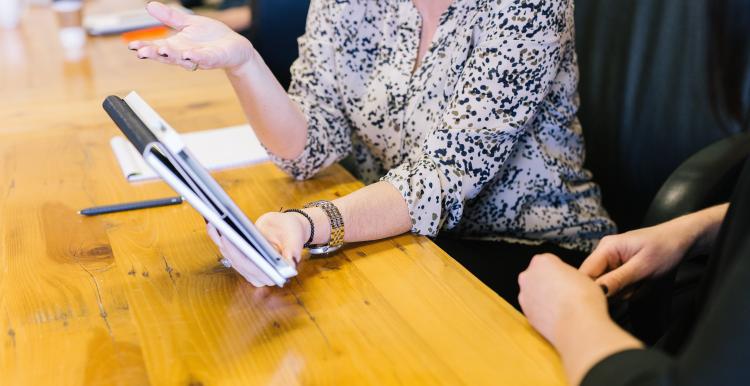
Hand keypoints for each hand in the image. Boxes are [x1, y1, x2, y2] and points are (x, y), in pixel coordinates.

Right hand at [128, 2, 254, 72]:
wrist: (234, 47)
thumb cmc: (211, 37)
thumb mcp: (188, 23)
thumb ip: (170, 17)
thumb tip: (149, 5)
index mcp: (177, 46)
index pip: (158, 47)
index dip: (145, 47)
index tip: (132, 46)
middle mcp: (186, 54)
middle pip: (167, 56)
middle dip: (155, 54)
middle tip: (142, 52)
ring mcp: (200, 58)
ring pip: (184, 59)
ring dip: (173, 56)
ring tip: (162, 51)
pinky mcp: (215, 58)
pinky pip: (205, 59)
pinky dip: (197, 57)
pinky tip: (190, 55)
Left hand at [206, 211, 308, 286]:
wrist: (286, 228)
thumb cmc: (292, 234)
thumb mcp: (295, 241)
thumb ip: (293, 253)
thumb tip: (291, 265)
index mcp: (271, 275)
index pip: (250, 267)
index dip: (237, 253)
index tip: (228, 238)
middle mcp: (256, 274)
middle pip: (235, 260)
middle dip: (225, 243)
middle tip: (218, 226)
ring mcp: (246, 266)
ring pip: (227, 254)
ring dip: (218, 238)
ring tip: (213, 222)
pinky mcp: (239, 257)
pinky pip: (225, 247)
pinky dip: (218, 236)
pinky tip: (213, 223)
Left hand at [518, 254, 608, 345]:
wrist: (578, 325)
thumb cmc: (583, 300)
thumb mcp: (583, 276)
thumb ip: (568, 274)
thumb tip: (569, 280)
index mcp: (543, 261)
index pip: (549, 262)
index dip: (560, 271)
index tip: (567, 278)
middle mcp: (528, 276)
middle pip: (538, 276)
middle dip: (548, 283)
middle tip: (565, 292)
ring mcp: (524, 295)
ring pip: (534, 293)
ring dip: (543, 298)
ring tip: (562, 306)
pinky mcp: (525, 312)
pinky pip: (534, 309)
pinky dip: (542, 312)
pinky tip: (556, 316)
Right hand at [579, 219, 697, 296]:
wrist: (682, 240)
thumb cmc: (665, 248)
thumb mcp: (643, 267)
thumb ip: (618, 280)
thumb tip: (597, 292)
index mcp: (606, 248)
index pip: (585, 274)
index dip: (591, 289)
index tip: (608, 300)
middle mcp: (603, 253)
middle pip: (595, 283)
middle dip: (615, 291)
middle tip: (636, 286)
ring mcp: (610, 261)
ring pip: (607, 288)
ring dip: (625, 292)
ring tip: (642, 282)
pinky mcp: (617, 268)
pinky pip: (616, 286)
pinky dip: (629, 290)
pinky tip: (641, 283)